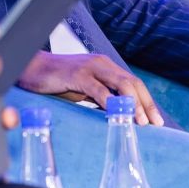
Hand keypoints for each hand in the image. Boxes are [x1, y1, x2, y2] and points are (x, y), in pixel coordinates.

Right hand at [17, 51, 164, 125]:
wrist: (32, 68)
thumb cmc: (58, 81)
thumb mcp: (84, 90)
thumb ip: (102, 97)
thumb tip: (121, 115)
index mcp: (105, 66)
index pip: (133, 82)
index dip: (146, 101)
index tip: (156, 121)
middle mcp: (101, 63)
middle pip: (131, 82)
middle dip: (145, 104)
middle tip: (153, 124)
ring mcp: (89, 67)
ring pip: (120, 83)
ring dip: (133, 104)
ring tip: (139, 121)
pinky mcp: (76, 75)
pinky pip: (98, 89)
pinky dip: (110, 101)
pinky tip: (116, 113)